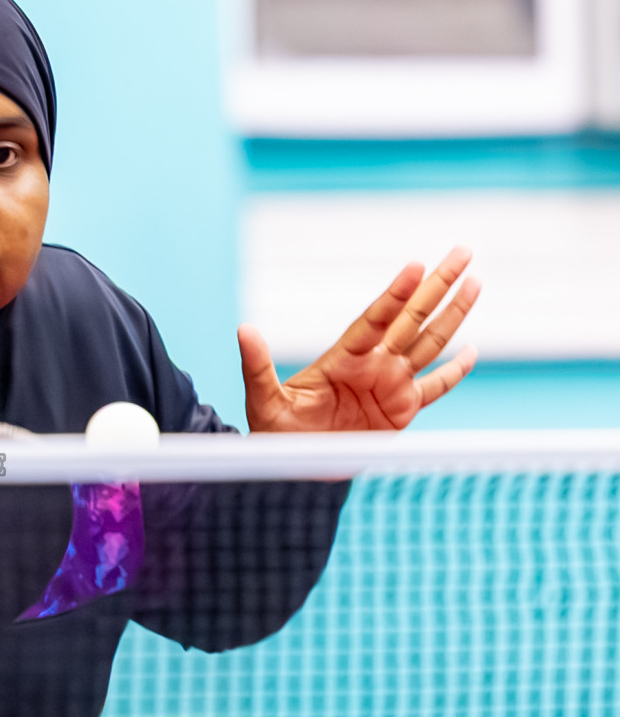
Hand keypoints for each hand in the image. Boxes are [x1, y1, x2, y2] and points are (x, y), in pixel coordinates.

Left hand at [239, 246, 480, 432]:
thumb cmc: (274, 430)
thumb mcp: (263, 399)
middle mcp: (371, 365)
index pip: (375, 320)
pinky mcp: (401, 411)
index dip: (396, 295)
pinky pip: (435, 388)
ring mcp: (390, 385)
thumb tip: (243, 329)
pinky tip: (471, 351)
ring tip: (474, 282)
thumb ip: (257, 366)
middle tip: (461, 252)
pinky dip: (454, 371)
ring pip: (429, 344)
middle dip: (437, 285)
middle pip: (411, 318)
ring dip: (453, 314)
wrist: (292, 465)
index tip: (415, 266)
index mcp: (342, 358)